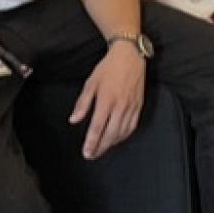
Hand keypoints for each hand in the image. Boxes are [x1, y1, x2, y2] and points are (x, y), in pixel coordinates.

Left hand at [71, 45, 145, 159]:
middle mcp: (120, 106)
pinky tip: (117, 139)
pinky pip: (132, 126)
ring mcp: (131, 107)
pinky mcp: (139, 105)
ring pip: (122, 132)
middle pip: (110, 133)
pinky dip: (124, 135)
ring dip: (112, 144)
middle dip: (101, 147)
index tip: (86, 152)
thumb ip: (82, 103)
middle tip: (92, 155)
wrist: (130, 56)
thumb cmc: (108, 68)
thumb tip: (74, 120)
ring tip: (102, 149)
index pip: (97, 127)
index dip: (91, 142)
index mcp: (106, 100)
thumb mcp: (91, 83)